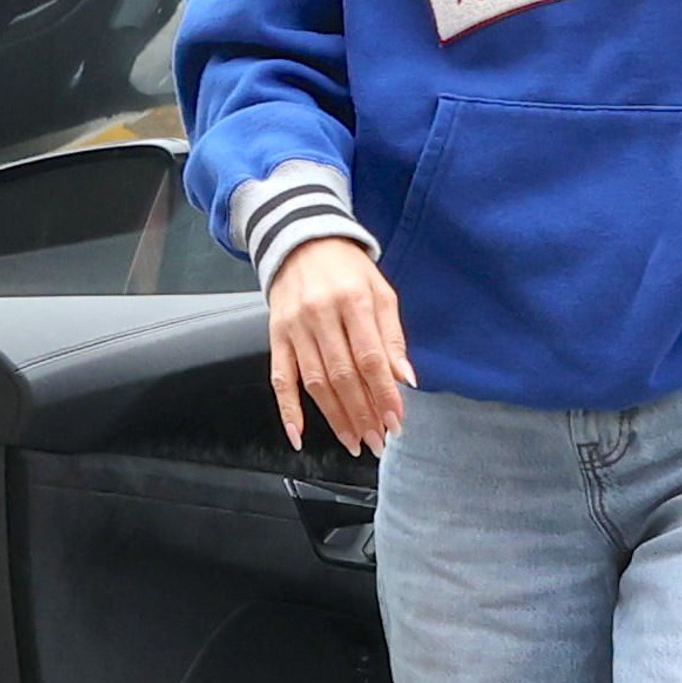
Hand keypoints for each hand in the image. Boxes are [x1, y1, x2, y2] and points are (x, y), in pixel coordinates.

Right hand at [267, 237, 412, 454]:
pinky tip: (299, 434)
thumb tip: (406, 378)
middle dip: (363, 414)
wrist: (301, 241)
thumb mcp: (381, 292)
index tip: (396, 421)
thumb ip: (393, 336)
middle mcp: (320, 315)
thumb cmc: (347, 269)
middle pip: (343, 376)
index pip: (370, 358)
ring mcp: (294, 327)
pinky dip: (288, 410)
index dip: (384, 394)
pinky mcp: (275, 336)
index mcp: (352, 301)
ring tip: (353, 441)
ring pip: (315, 383)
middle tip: (377, 441)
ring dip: (335, 418)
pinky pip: (279, 379)